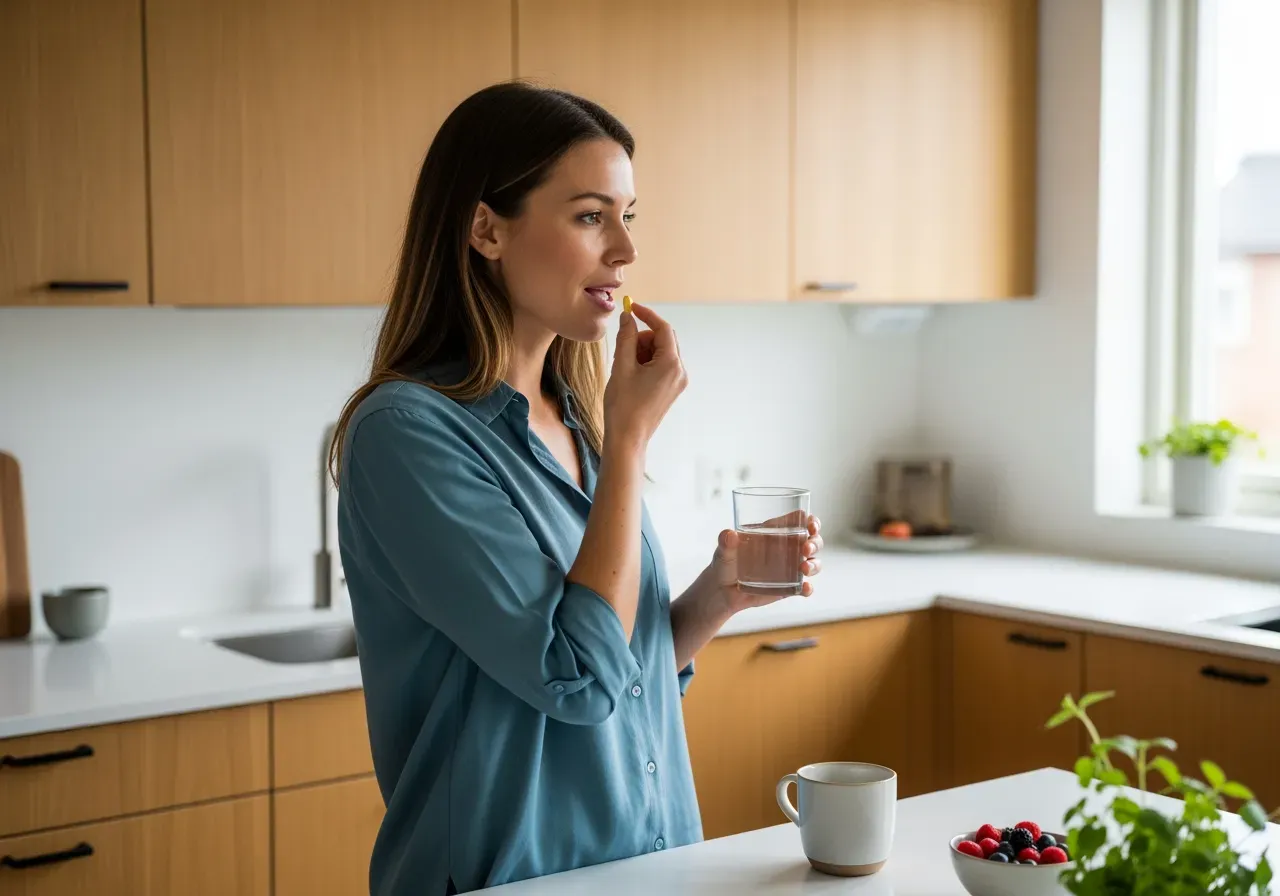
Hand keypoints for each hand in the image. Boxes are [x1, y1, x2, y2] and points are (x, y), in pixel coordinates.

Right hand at [603, 302, 687, 450]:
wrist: (628, 438)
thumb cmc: (623, 405)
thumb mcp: (621, 366)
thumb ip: (626, 337)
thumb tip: (627, 316)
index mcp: (671, 364)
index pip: (663, 328)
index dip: (646, 314)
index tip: (630, 307)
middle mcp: (680, 371)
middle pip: (662, 339)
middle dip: (641, 338)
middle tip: (621, 350)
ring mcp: (678, 381)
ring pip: (660, 352)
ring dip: (642, 351)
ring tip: (624, 368)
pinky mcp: (672, 389)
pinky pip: (661, 365)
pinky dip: (646, 363)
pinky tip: (631, 375)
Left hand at [708, 514, 823, 613]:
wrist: (722, 592)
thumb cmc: (724, 564)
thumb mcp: (723, 552)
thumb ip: (725, 543)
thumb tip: (728, 534)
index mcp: (775, 532)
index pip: (800, 521)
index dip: (811, 521)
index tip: (810, 524)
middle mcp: (787, 548)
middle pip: (813, 541)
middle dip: (816, 543)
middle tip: (806, 549)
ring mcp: (790, 568)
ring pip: (813, 563)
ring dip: (815, 565)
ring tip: (804, 569)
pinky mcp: (788, 587)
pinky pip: (804, 587)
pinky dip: (808, 588)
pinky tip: (805, 589)